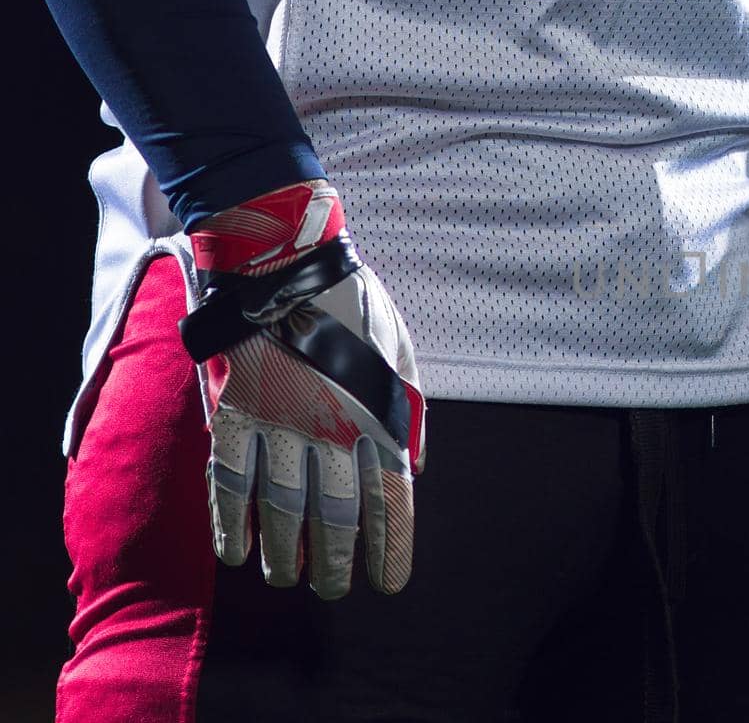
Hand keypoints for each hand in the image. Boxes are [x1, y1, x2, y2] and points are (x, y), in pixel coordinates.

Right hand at [179, 180, 425, 596]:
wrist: (283, 259)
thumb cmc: (351, 306)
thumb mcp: (401, 355)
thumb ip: (409, 415)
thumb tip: (417, 469)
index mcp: (379, 415)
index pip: (392, 501)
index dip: (392, 548)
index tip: (390, 582)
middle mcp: (332, 429)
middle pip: (339, 518)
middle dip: (339, 564)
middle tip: (337, 590)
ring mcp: (280, 424)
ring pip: (283, 510)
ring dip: (286, 554)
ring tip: (288, 578)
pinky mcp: (234, 414)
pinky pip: (230, 483)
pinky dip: (231, 524)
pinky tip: (237, 553)